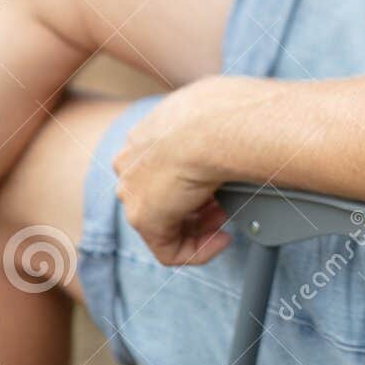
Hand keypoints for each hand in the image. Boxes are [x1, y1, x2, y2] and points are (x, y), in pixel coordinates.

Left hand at [112, 76, 239, 266]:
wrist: (215, 125)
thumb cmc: (224, 113)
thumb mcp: (216, 114)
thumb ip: (211, 131)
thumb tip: (233, 138)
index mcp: (145, 133)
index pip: (164, 167)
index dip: (196, 180)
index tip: (220, 183)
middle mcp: (131, 161)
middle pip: (162, 195)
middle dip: (197, 206)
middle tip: (224, 205)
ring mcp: (133, 190)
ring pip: (164, 224)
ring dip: (199, 227)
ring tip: (226, 222)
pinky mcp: (145, 219)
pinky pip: (169, 250)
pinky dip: (199, 251)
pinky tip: (222, 240)